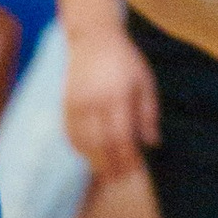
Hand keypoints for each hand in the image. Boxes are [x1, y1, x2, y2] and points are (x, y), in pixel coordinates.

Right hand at [61, 25, 158, 181]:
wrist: (93, 38)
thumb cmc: (125, 60)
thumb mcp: (145, 82)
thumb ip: (148, 113)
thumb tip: (151, 143)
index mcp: (118, 96)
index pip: (121, 137)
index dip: (127, 157)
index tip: (134, 170)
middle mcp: (94, 102)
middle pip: (100, 144)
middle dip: (110, 165)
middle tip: (119, 179)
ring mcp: (77, 103)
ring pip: (83, 142)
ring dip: (93, 161)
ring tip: (105, 173)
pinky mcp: (66, 103)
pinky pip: (70, 133)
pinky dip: (78, 148)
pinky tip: (88, 155)